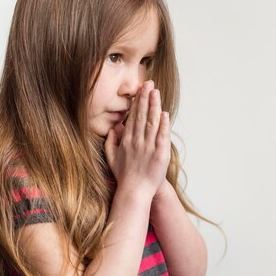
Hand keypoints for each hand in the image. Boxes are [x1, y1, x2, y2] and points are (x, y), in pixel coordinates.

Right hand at [104, 81, 170, 200]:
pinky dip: (164, 124)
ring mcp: (149, 147)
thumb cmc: (124, 176)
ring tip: (156, 92)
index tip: (140, 90)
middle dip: (145, 98)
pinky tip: (164, 113)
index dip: (137, 102)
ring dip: (154, 106)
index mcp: (126, 140)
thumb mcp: (112, 158)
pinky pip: (162, 136)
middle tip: (149, 84)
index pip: (133, 117)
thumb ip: (111, 142)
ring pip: (152, 123)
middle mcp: (137, 141)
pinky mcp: (159, 154)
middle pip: (142, 116)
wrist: (134, 192)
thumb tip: (113, 128)